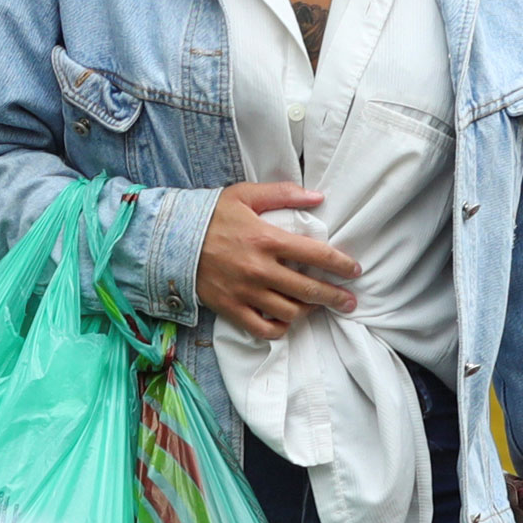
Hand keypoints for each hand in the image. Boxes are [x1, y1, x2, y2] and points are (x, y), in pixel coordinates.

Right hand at [196, 182, 359, 339]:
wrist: (169, 239)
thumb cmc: (210, 215)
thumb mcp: (245, 194)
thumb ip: (283, 193)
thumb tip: (318, 197)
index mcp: (267, 239)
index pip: (316, 255)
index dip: (341, 265)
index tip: (354, 271)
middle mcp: (259, 269)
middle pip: (309, 290)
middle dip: (335, 297)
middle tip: (349, 301)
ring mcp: (245, 292)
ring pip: (290, 312)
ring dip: (309, 311)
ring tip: (316, 306)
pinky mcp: (231, 309)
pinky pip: (263, 328)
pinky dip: (280, 328)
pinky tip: (287, 319)